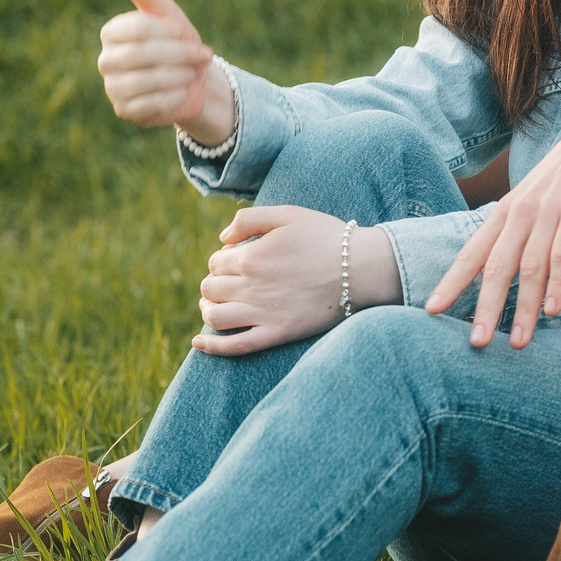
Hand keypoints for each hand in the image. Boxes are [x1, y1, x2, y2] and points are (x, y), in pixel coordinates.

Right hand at [98, 0, 235, 144]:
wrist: (195, 81)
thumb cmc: (177, 40)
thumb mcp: (163, 10)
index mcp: (112, 32)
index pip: (139, 29)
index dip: (171, 34)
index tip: (189, 36)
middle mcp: (106, 60)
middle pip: (143, 56)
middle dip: (180, 56)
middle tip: (202, 56)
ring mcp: (113, 88)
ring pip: (148, 81)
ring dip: (181, 76)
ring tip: (192, 73)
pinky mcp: (126, 111)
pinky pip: (153, 105)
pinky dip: (177, 96)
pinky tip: (184, 91)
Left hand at [194, 206, 386, 356]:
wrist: (361, 268)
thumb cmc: (326, 237)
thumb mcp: (287, 214)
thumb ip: (249, 220)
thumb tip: (222, 239)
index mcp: (250, 256)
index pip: (216, 261)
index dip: (223, 260)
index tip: (239, 260)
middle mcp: (250, 287)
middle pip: (210, 288)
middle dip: (214, 284)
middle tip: (231, 282)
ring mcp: (262, 313)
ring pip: (214, 317)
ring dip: (208, 310)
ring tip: (216, 306)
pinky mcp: (276, 334)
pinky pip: (234, 346)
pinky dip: (211, 346)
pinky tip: (199, 342)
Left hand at [426, 101, 560, 348]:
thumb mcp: (536, 197)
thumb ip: (519, 228)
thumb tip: (504, 263)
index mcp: (507, 211)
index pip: (473, 251)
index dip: (452, 282)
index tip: (432, 310)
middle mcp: (520, 212)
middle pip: (496, 266)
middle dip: (485, 307)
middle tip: (476, 342)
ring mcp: (547, 211)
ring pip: (529, 267)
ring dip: (523, 308)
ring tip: (518, 342)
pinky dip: (557, 284)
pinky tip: (552, 310)